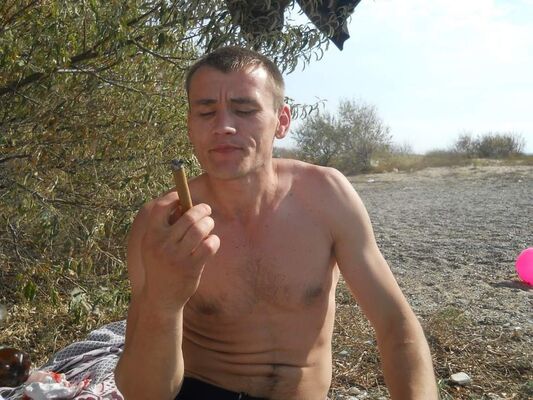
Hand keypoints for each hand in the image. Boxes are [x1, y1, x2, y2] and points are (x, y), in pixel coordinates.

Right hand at [140, 192, 219, 309]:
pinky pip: (209, 245)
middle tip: (207, 211)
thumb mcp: (154, 246)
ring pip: (201, 229)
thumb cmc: (160, 265)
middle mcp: (162, 245)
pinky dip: (214, 240)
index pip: (161, 207)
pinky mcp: (191, 267)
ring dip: (209, 223)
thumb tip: (184, 204)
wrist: (160, 297)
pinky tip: (212, 242)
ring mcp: (177, 256)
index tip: (183, 198)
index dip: (174, 198)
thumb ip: (165, 227)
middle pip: (188, 216)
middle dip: (202, 210)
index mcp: (150, 236)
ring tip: (209, 225)